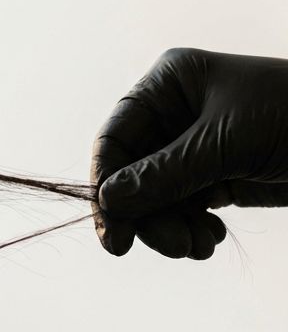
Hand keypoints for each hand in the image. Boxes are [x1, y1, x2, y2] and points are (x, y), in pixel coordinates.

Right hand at [91, 47, 287, 258]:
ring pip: (157, 199)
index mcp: (170, 84)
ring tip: (199, 246)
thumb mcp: (224, 144)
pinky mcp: (218, 175)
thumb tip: (109, 201)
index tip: (116, 237)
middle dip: (148, 216)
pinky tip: (212, 238)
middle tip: (173, 247)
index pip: (116, 138)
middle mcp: (176, 113)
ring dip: (171, 229)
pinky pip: (185, 209)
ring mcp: (195, 147)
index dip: (107, 186)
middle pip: (133, 175)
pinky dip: (192, 229)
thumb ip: (165, 174)